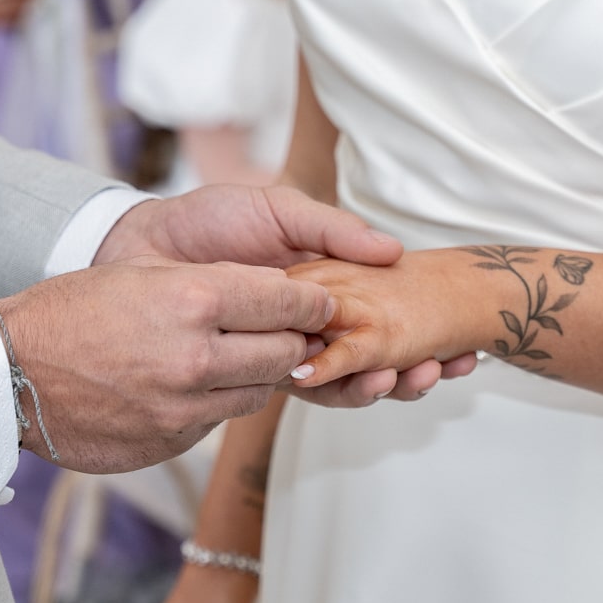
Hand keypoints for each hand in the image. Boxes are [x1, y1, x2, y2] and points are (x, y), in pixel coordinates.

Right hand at [0, 259, 334, 472]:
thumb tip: (279, 296)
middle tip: (285, 331)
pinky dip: (217, 403)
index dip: (311, 301)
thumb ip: (214, 283)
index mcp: (194, 299)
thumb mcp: (143, 273)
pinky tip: (190, 386)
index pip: (290, 303)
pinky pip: (219, 422)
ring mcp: (184, 408)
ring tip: (233, 356)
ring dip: (256, 375)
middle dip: (293, 340)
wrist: (9, 372)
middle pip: (287, 353)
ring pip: (259, 392)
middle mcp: (197, 357)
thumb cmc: (73, 310)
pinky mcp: (171, 442)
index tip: (318, 301)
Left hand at [99, 189, 478, 404]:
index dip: (424, 335)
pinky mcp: (252, 375)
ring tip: (414, 375)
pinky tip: (367, 378)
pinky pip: (307, 392)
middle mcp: (307, 326)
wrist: (141, 244)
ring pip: (350, 382)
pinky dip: (343, 390)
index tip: (462, 345)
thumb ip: (334, 230)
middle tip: (449, 367)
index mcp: (320, 288)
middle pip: (378, 359)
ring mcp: (283, 351)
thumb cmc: (208, 219)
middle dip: (419, 368)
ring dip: (390, 383)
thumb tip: (394, 251)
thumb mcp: (279, 210)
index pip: (384, 319)